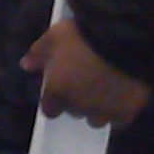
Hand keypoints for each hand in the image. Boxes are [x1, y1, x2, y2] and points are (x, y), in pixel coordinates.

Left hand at [22, 19, 152, 126]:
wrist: (124, 40)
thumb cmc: (83, 36)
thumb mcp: (55, 35)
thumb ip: (38, 52)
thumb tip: (26, 66)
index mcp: (58, 91)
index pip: (49, 110)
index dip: (53, 101)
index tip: (59, 89)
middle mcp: (80, 107)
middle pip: (74, 112)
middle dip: (76, 101)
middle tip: (84, 82)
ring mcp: (105, 112)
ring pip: (97, 119)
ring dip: (97, 109)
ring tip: (104, 90)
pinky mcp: (128, 111)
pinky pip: (120, 118)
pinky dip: (119, 110)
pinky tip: (122, 95)